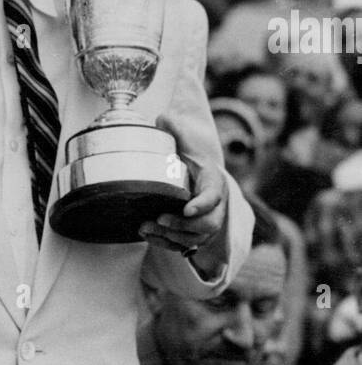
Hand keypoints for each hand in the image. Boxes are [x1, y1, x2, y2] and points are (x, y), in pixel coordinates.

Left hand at [138, 114, 227, 275]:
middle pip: (208, 224)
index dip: (203, 205)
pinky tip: (147, 235)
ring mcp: (207, 224)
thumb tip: (162, 117)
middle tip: (160, 219)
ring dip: (171, 236)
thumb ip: (176, 132)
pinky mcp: (195, 236)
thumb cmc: (191, 162)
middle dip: (184, 226)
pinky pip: (184, 246)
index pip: (214, 196)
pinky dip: (166, 244)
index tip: (187, 209)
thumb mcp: (185, 146)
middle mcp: (216, 206)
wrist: (198, 180)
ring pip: (196, 239)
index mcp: (214, 182)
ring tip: (147, 227)